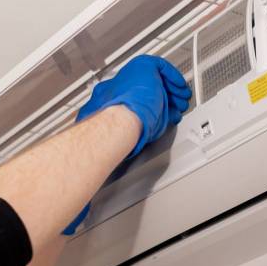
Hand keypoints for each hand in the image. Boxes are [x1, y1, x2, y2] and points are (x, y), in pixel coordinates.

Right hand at [61, 55, 191, 234]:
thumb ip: (96, 165)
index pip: (121, 104)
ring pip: (150, 78)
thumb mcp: (100, 155)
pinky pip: (161, 70)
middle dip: (154, 98)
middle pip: (136, 89)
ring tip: (178, 100)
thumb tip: (86, 195)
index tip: (146, 117)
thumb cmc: (103, 144)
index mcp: (100, 107)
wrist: (111, 129)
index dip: (137, 110)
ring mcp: (126, 81)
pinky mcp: (142, 71)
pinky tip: (180, 90)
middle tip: (168, 106)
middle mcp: (111, 91)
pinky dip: (172, 80)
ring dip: (167, 90)